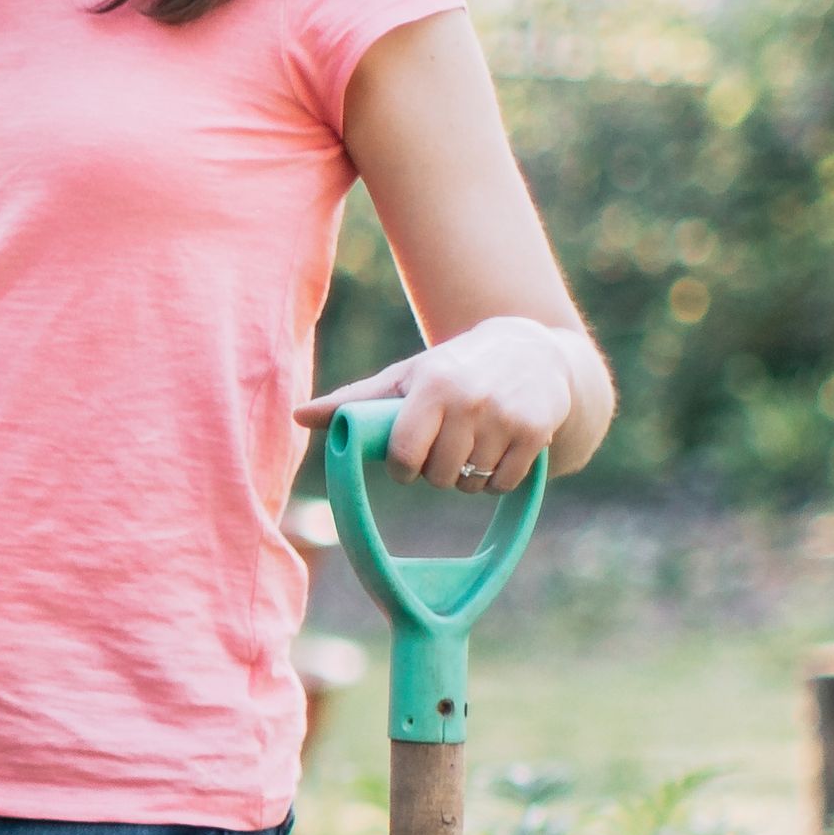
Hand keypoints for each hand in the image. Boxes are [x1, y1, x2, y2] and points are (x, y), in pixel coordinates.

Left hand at [295, 315, 597, 497]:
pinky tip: (497, 450)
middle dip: (436, 472)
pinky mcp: (536, 432)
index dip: (403, 468)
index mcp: (431, 385)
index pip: (404, 455)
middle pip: (438, 476)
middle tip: (444, 447)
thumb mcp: (406, 377)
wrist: (530, 349)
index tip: (408, 459)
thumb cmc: (452, 369)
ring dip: (466, 478)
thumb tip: (297, 416)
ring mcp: (506, 416)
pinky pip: (503, 485)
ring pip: (471, 485)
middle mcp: (470, 400)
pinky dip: (496, 480)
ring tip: (471, 445)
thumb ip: (355, 400)